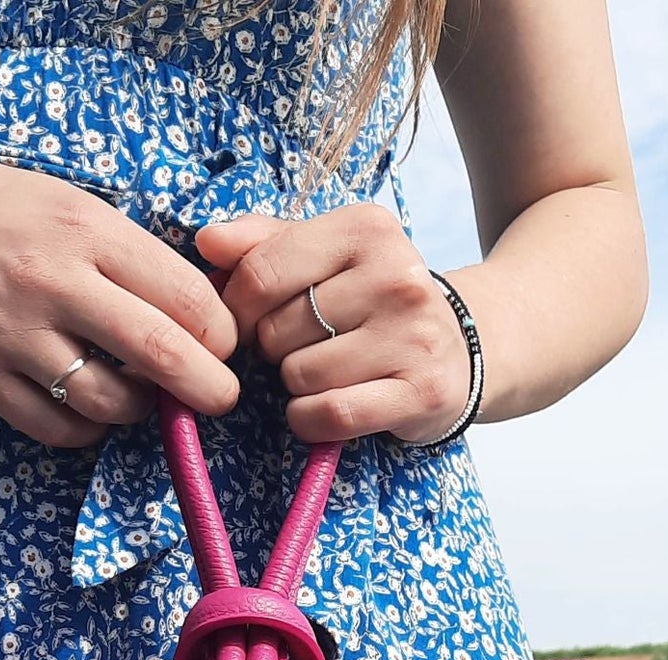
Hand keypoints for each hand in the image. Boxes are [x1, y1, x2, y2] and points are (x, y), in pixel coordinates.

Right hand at [0, 143, 240, 447]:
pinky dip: (88, 430)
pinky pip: (58, 428)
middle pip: (163, 354)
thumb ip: (133, 256)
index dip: (222, 335)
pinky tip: (88, 408)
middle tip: (219, 398)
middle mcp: (53, 280)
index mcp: (87, 230)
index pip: (188, 297)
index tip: (225, 347)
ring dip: (140, 409)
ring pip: (112, 402)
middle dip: (210, 389)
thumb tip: (205, 315)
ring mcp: (12, 332)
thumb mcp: (70, 205)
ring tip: (137, 394)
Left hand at [195, 205, 471, 444]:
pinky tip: (325, 410)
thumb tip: (208, 242)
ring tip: (328, 374)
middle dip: (274, 349)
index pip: (261, 273)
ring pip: (300, 376)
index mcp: (366, 229)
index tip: (250, 323)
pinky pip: (331, 414)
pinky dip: (311, 421)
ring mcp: (414, 336)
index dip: (237, 310)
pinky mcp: (422, 391)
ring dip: (297, 387)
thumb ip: (263, 243)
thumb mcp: (326, 257)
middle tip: (306, 349)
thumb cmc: (374, 302)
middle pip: (276, 330)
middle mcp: (396, 276)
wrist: (459, 350)